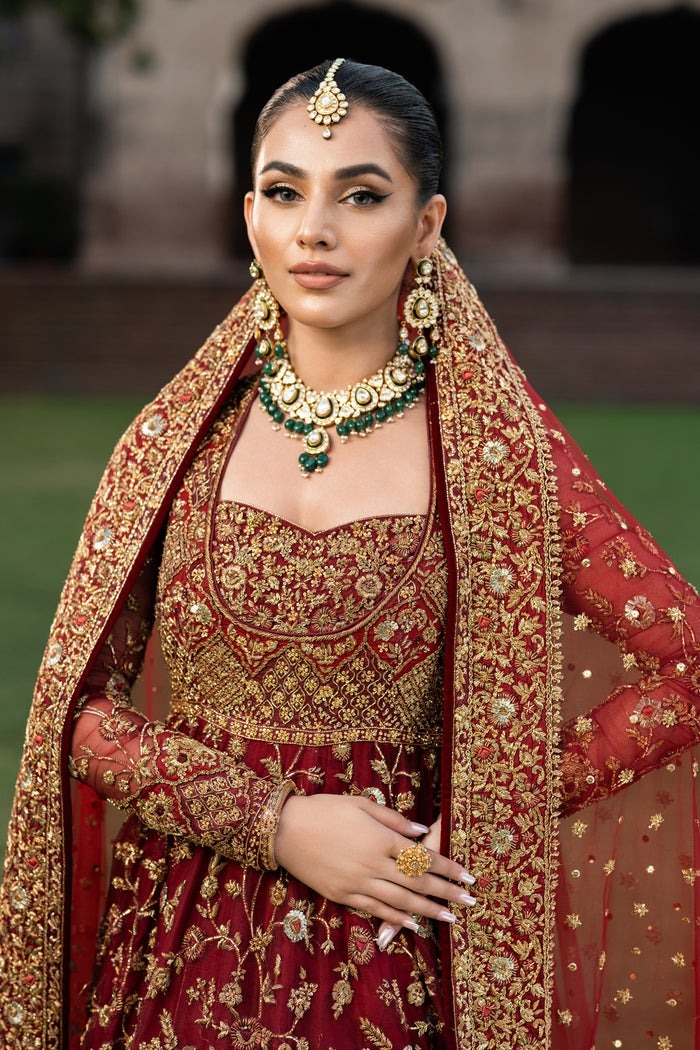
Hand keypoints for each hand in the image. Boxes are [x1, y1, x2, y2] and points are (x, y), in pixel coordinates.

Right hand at [274, 795, 474, 934]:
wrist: (284, 829)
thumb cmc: (324, 809)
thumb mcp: (360, 804)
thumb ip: (393, 819)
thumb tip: (420, 830)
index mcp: (380, 837)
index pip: (423, 856)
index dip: (448, 867)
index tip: (468, 876)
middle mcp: (373, 863)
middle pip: (417, 881)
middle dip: (447, 892)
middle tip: (471, 901)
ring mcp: (357, 882)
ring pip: (400, 900)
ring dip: (428, 910)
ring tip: (450, 918)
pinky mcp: (342, 894)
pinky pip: (375, 909)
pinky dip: (396, 918)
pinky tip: (413, 923)